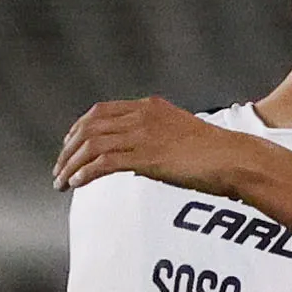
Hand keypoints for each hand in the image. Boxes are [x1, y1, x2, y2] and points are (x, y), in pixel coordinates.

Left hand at [54, 95, 253, 195]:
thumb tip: (134, 158)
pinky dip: (85, 174)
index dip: (78, 129)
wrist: (233, 159)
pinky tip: (77, 184)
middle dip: (69, 150)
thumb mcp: (178, 135)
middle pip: (89, 127)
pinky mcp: (146, 156)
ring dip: (71, 165)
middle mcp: (142, 116)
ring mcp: (143, 135)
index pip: (100, 112)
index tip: (68, 147)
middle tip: (59, 170)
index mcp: (149, 107)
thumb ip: (154, 138)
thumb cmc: (213, 153)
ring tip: (62, 182)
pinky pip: (104, 163)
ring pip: (92, 145)